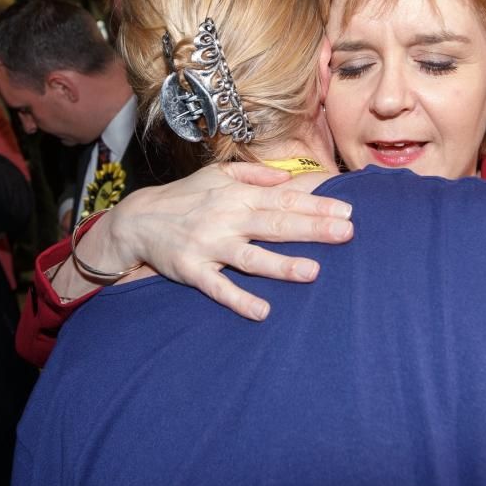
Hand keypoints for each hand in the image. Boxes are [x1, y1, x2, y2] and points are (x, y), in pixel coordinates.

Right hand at [95, 162, 352, 319]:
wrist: (137, 219)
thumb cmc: (185, 197)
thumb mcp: (218, 174)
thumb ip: (255, 174)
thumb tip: (288, 178)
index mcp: (238, 195)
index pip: (285, 200)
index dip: (317, 205)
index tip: (348, 210)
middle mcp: (227, 218)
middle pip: (276, 224)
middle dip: (313, 228)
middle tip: (347, 233)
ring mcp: (210, 245)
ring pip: (251, 257)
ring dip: (281, 265)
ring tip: (313, 272)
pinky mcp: (192, 269)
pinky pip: (218, 287)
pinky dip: (238, 299)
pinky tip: (262, 311)